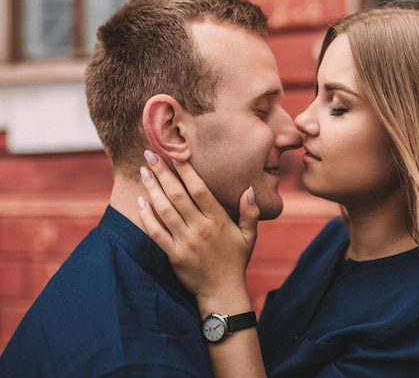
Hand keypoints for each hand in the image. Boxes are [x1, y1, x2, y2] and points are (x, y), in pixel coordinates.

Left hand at [137, 150, 259, 313]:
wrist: (222, 292)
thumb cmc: (236, 260)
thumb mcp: (249, 236)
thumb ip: (250, 212)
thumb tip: (249, 190)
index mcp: (218, 220)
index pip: (200, 190)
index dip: (186, 171)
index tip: (175, 154)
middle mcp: (201, 228)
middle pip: (178, 195)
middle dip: (163, 172)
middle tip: (151, 154)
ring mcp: (185, 242)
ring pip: (165, 210)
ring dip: (152, 188)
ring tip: (143, 170)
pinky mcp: (173, 255)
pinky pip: (156, 232)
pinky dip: (147, 216)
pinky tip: (140, 201)